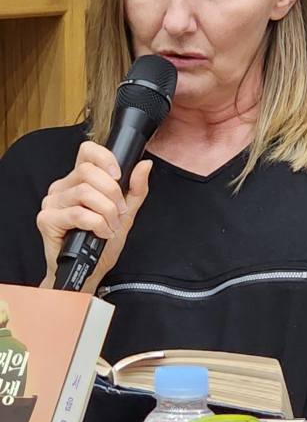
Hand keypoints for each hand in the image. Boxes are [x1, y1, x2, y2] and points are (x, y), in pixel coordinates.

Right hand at [36, 141, 152, 293]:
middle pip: (88, 171)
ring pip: (85, 192)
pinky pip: (78, 214)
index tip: (119, 176)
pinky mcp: (47, 220)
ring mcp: (52, 203)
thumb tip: (144, 165)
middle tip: (119, 212)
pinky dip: (97, 224)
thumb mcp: (126, 212)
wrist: (89, 269)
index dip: (105, 158)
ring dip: (107, 211)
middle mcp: (62, 188)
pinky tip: (102, 233)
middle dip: (112, 192)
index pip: (87, 151)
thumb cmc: (103, 241)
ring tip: (111, 225)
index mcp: (79, 181)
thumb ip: (135, 188)